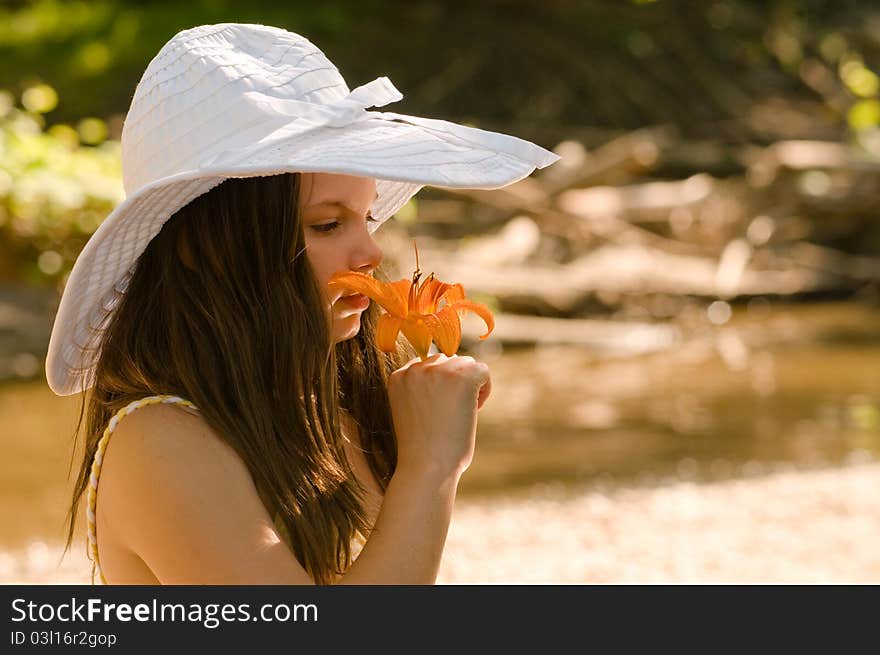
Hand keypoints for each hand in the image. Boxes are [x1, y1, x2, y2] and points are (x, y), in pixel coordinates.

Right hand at [387, 353, 491, 479]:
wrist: (427, 468)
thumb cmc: (422, 450)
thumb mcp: (412, 410)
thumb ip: (424, 388)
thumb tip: (452, 369)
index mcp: (399, 376)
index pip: (428, 364)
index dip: (439, 385)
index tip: (440, 409)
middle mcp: (416, 369)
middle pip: (448, 360)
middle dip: (455, 383)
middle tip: (453, 413)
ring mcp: (438, 371)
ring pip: (466, 363)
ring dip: (469, 386)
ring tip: (463, 413)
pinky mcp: (462, 377)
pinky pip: (483, 371)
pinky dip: (485, 389)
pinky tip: (474, 410)